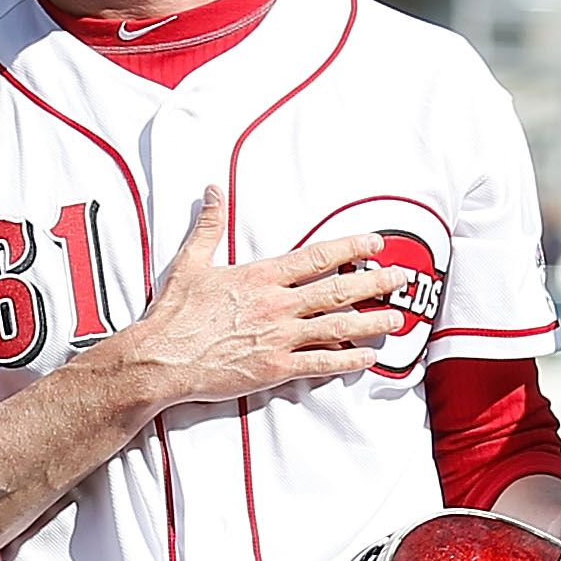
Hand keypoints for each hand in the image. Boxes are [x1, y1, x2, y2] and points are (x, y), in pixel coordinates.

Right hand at [112, 190, 403, 407]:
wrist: (159, 359)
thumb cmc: (173, 314)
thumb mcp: (190, 263)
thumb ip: (209, 226)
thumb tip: (213, 190)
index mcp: (261, 276)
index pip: (317, 257)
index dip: (350, 249)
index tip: (375, 244)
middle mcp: (277, 305)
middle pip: (337, 290)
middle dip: (374, 284)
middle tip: (402, 279)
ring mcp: (278, 338)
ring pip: (337, 326)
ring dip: (371, 322)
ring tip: (397, 318)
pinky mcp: (274, 369)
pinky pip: (320, 363)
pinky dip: (348, 360)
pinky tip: (368, 357)